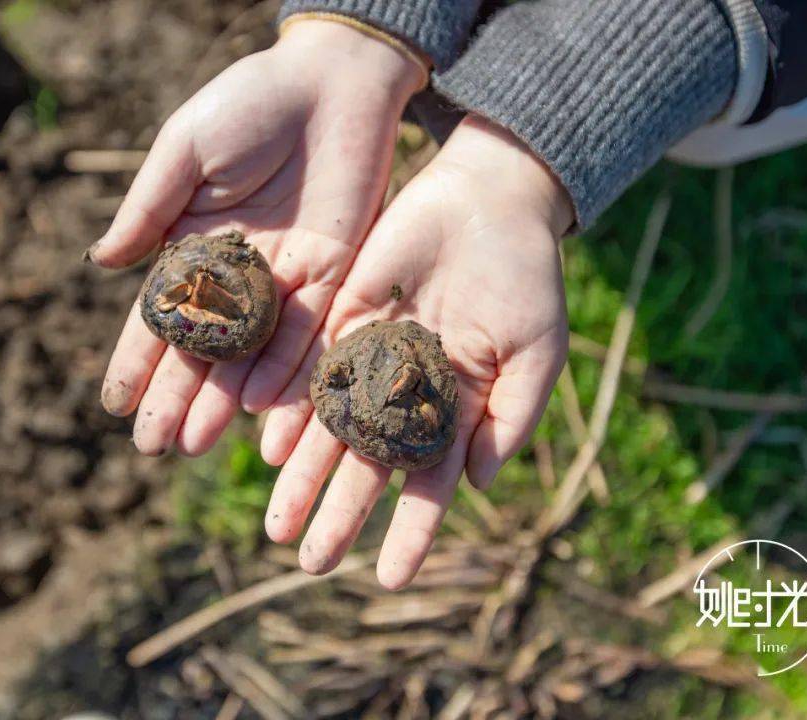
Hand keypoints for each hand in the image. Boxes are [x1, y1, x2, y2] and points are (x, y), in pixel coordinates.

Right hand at [93, 20, 426, 455]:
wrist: (332, 82)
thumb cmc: (251, 102)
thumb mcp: (185, 150)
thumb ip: (149, 208)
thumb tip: (100, 262)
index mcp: (195, 245)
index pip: (159, 315)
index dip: (136, 359)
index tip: (114, 404)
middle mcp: (239, 276)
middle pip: (203, 349)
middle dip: (176, 396)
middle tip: (151, 447)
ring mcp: (286, 282)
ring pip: (251, 356)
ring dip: (222, 400)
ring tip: (194, 443)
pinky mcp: (334, 278)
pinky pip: (307, 337)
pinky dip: (284, 374)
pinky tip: (258, 413)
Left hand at [261, 115, 573, 588]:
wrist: (489, 199)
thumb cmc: (526, 277)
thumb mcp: (538, 351)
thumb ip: (511, 417)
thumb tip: (478, 483)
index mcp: (456, 409)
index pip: (429, 482)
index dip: (411, 531)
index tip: (389, 577)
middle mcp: (406, 393)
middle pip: (366, 464)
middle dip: (339, 512)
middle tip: (309, 561)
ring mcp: (372, 357)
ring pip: (329, 426)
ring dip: (303, 474)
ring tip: (278, 523)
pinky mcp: (342, 315)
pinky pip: (310, 366)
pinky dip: (289, 406)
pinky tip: (268, 443)